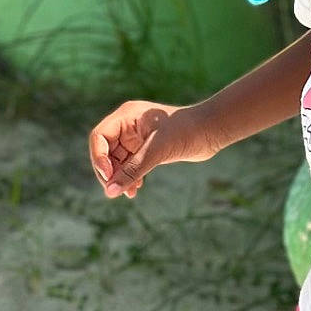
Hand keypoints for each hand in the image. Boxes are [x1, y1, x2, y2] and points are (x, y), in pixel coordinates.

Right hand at [88, 101, 214, 197]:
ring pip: (117, 161)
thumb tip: (110, 192)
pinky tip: (135, 190)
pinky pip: (130, 164)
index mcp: (126, 116)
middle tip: (115, 191)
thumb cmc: (186, 132)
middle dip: (109, 172)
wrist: (212, 130)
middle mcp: (129, 125)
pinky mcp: (147, 148)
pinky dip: (130, 177)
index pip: (99, 137)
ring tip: (129, 194)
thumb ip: (132, 171)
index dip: (99, 158)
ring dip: (120, 178)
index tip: (108, 177)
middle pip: (105, 151)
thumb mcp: (157, 151)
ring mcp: (137, 137)